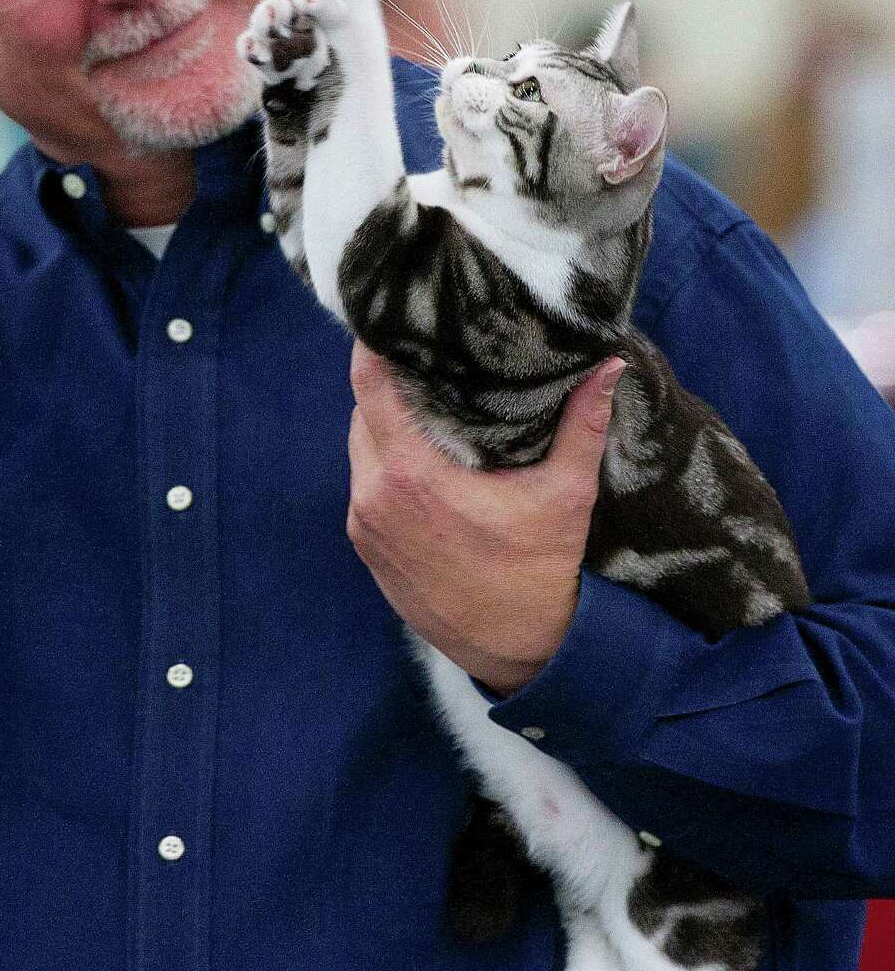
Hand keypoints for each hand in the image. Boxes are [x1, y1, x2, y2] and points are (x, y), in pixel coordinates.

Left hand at [346, 342, 624, 695]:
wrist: (519, 654)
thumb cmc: (541, 574)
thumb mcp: (566, 496)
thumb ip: (582, 425)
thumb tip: (608, 365)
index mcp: (411, 475)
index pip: (368, 386)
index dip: (374, 345)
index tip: (392, 316)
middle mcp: (374, 496)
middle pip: (363, 412)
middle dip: (389, 383)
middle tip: (424, 355)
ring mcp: (364, 524)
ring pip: (361, 448)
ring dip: (387, 425)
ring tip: (426, 403)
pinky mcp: (365, 547)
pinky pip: (364, 485)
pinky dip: (385, 464)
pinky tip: (420, 457)